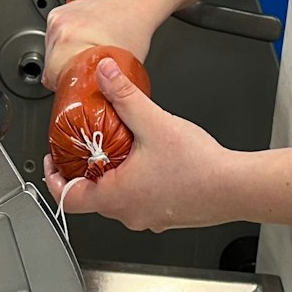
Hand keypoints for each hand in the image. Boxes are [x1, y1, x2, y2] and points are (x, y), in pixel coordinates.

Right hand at [43, 0, 160, 90]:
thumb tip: (100, 109)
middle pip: (50, 64)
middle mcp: (60, 25)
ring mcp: (57, 17)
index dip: (66, 89)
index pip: (52, 77)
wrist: (136, 5)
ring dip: (64, 59)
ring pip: (51, 52)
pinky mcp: (57, 13)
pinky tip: (80, 48)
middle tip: (85, 79)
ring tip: (84, 62)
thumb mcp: (123, 68)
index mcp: (69, 38)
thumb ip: (110, 90)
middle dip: (66, 74)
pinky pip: (54, 39)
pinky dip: (64, 46)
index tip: (78, 92)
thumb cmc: (133, 31)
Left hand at [43, 58, 238, 232]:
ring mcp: (149, 218)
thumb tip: (103, 72)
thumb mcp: (153, 122)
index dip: (55, 179)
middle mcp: (129, 214)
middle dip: (86, 171)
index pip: (69, 198)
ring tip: (119, 149)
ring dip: (112, 176)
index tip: (54, 161)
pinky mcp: (167, 216)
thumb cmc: (199, 167)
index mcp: (116, 197)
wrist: (237, 188)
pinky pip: (140, 201)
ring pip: (118, 199)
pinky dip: (135, 183)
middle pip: (92, 197)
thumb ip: (124, 95)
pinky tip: (149, 161)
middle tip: (87, 146)